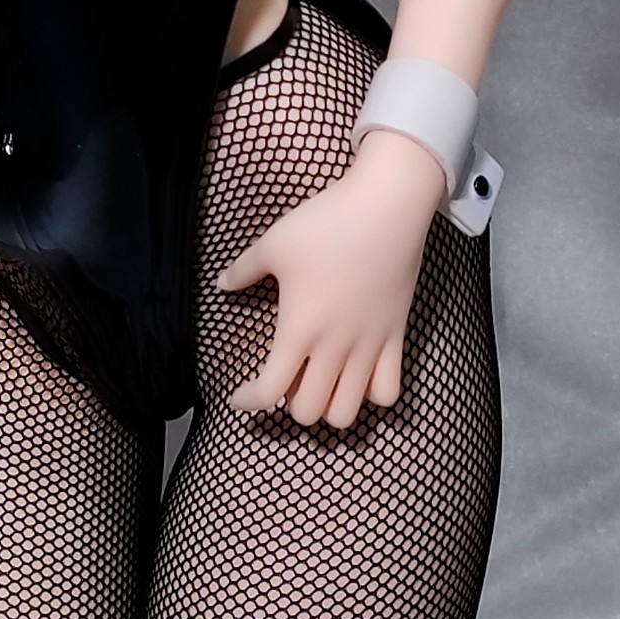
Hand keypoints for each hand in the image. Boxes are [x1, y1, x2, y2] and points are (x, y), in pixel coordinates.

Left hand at [221, 129, 447, 425]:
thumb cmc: (326, 223)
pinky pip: (388, 391)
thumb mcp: (273, 243)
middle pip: (309, 413)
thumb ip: (243, 270)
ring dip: (329, 408)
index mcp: (299, 330)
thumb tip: (222, 284)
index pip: (269, 393)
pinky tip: (358, 375)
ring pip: (348, 413)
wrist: (387, 206)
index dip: (248, 402)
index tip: (237, 395)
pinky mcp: (397, 336)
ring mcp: (370, 346)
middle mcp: (335, 348)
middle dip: (289, 405)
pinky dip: (371, 395)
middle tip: (284, 379)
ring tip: (320, 382)